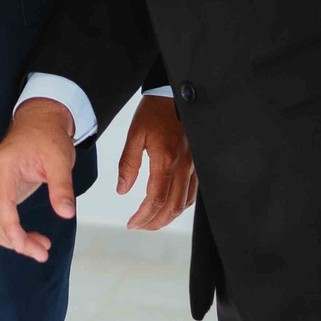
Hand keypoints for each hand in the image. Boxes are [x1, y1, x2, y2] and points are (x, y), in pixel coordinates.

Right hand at [0, 98, 78, 262]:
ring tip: (41, 249)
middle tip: (43, 254)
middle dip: (16, 242)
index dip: (13, 232)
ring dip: (13, 241)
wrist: (38, 121)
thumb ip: (62, 186)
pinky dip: (11, 232)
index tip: (30, 249)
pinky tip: (31, 238)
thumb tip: (66, 214)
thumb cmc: (48, 137)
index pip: (1, 207)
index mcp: (3, 167)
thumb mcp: (60, 159)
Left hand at [118, 95, 196, 230]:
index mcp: (166, 160)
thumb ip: (128, 164)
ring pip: (184, 203)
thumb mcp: (135, 134)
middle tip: (139, 226)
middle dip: (154, 222)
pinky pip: (192, 192)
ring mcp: (194, 166)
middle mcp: (184, 166)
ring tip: (151, 221)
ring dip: (168, 217)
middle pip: (172, 207)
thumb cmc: (154, 111)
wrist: (175, 94)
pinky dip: (180, 205)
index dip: (143, 216)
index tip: (131, 224)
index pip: (156, 199)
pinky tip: (169, 207)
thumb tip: (122, 190)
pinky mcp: (198, 164)